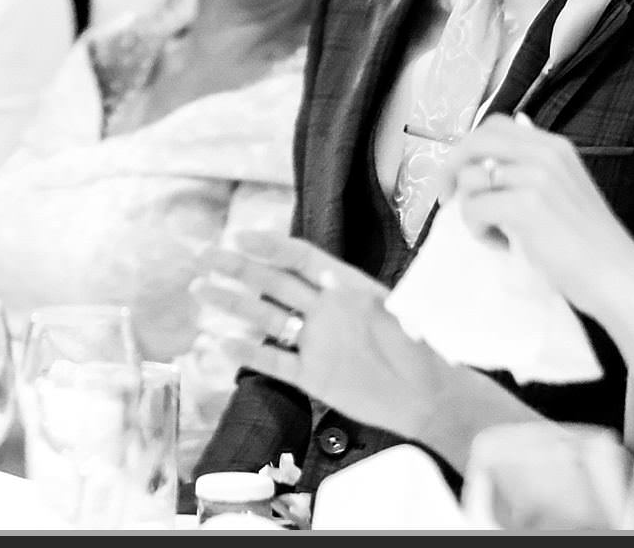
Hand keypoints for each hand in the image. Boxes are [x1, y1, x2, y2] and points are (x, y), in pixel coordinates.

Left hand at [192, 229, 479, 448]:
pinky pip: (273, 360)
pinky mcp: (316, 377)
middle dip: (233, 266)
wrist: (433, 396)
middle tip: (203, 257)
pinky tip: (222, 342)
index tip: (240, 237)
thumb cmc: (417, 349)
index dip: (268, 244)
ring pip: (264, 315)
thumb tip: (322, 275)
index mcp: (352, 285)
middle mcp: (332, 309)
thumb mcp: (388, 306)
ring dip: (228, 301)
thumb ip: (349, 292)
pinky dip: (246, 350)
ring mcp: (322, 343)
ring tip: (200, 290)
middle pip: (272, 281)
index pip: (301, 255)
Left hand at [436, 114, 633, 320]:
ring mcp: (537, 177)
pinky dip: (478, 230)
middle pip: (475, 141)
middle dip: (452, 167)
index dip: (468, 147)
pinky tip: (502, 245)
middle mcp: (545, 153)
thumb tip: (497, 151)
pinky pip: (474, 208)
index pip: (495, 126)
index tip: (459, 174)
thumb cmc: (590, 246)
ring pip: (470, 178)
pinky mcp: (527, 206)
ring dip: (470, 209)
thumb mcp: (564, 191)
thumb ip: (532, 170)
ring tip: (495, 233)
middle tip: (447, 198)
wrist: (620, 279)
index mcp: (555, 147)